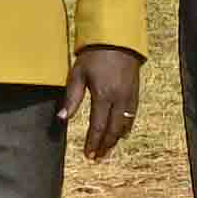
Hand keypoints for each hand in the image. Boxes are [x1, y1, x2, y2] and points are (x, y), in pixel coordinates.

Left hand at [68, 42, 140, 161]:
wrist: (117, 39)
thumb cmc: (94, 55)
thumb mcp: (78, 74)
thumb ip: (71, 98)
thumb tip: (61, 119)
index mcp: (103, 95)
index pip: (98, 126)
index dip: (92, 142)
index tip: (87, 154)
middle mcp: (119, 99)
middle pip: (113, 130)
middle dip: (104, 146)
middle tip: (96, 158)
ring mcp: (129, 96)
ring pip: (124, 126)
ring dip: (115, 140)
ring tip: (106, 151)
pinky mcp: (135, 92)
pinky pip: (131, 116)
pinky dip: (125, 128)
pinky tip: (121, 135)